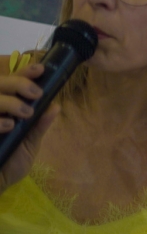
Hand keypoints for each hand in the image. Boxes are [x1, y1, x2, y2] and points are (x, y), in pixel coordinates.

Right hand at [0, 61, 58, 192]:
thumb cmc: (9, 163)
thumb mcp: (28, 145)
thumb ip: (38, 126)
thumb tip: (56, 106)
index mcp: (5, 108)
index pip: (11, 83)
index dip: (24, 72)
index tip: (40, 70)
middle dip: (18, 83)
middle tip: (35, 92)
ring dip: (9, 101)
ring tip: (25, 113)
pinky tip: (8, 125)